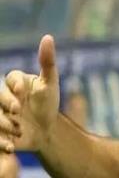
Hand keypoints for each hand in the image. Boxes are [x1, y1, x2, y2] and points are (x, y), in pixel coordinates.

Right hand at [0, 35, 59, 152]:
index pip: (10, 78)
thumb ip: (47, 62)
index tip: (21, 91)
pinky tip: (11, 145)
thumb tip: (47, 37)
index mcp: (17, 81)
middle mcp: (5, 95)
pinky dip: (1, 140)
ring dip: (3, 123)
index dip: (14, 85)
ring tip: (18, 130)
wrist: (46, 131)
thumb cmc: (49, 103)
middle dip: (6, 104)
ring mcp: (0, 112)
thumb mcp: (50, 83)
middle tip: (18, 112)